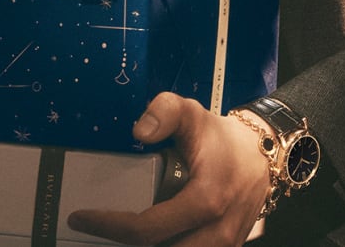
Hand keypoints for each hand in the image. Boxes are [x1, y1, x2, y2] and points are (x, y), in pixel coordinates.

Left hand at [68, 92, 269, 245]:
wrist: (263, 156)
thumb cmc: (222, 138)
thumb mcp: (193, 114)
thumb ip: (164, 112)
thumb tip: (138, 132)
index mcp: (206, 199)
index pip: (147, 229)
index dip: (109, 227)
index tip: (81, 217)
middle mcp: (215, 232)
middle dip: (121, 246)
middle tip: (93, 235)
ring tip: (117, 235)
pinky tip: (144, 239)